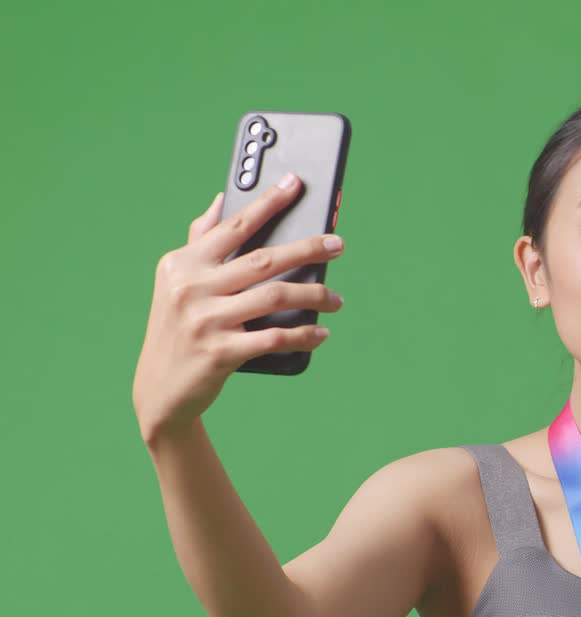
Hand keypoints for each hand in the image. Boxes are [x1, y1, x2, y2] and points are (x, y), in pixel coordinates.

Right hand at [132, 174, 345, 444]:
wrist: (161, 389)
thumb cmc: (178, 327)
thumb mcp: (177, 282)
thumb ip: (200, 241)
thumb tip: (222, 200)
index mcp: (183, 263)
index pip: (235, 226)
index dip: (268, 203)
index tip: (296, 183)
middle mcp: (191, 288)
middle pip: (264, 260)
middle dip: (308, 249)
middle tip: (338, 244)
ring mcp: (205, 321)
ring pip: (275, 297)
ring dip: (314, 296)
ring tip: (336, 299)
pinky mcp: (220, 353)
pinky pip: (275, 337)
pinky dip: (304, 335)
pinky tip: (321, 333)